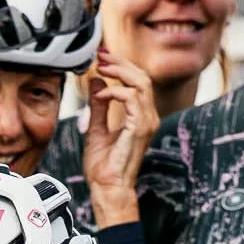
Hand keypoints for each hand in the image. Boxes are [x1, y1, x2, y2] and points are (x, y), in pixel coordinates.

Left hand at [80, 46, 158, 224]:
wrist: (107, 188)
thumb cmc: (103, 167)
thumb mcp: (96, 129)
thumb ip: (98, 106)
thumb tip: (96, 83)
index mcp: (140, 116)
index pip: (137, 81)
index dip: (121, 65)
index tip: (102, 57)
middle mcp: (148, 117)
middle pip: (141, 77)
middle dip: (121, 62)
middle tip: (101, 56)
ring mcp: (146, 123)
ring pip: (141, 83)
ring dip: (119, 71)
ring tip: (101, 67)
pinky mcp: (140, 129)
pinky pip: (132, 99)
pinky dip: (115, 91)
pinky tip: (101, 93)